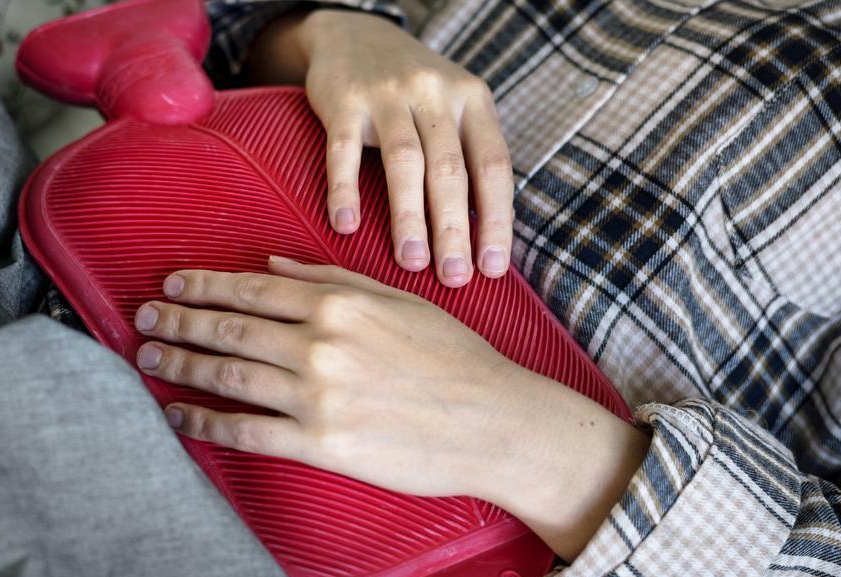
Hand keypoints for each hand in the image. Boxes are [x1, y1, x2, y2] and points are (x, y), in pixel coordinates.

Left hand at [133, 257, 649, 559]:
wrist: (494, 422)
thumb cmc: (455, 359)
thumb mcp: (400, 301)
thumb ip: (333, 280)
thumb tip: (274, 268)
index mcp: (340, 304)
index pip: (252, 290)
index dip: (205, 287)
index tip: (174, 285)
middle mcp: (320, 345)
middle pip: (230, 329)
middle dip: (179, 322)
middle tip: (144, 319)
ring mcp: (317, 396)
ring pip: (229, 376)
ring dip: (181, 366)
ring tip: (148, 360)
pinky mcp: (322, 444)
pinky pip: (246, 431)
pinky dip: (205, 423)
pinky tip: (179, 416)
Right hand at [247, 10, 514, 286]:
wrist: (354, 34)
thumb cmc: (413, 90)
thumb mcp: (453, 108)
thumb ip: (469, 158)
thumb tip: (485, 238)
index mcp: (472, 100)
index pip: (493, 166)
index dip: (496, 220)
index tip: (493, 268)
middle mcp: (435, 94)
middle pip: (450, 170)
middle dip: (454, 230)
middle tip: (454, 278)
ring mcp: (387, 94)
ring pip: (404, 162)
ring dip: (408, 217)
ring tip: (411, 262)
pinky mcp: (344, 101)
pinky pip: (344, 151)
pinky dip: (345, 191)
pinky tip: (347, 227)